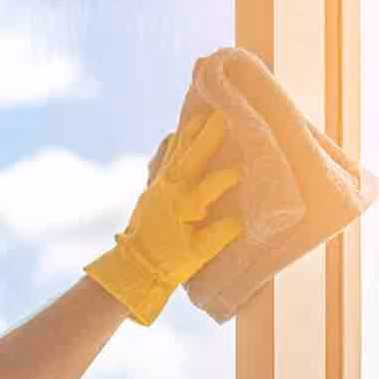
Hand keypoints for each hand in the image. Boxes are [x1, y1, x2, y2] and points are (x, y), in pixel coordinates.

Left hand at [84, 109, 243, 325]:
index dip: (229, 176)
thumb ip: (222, 233)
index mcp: (186, 204)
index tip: (244, 171)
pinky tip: (176, 134)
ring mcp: (159, 183)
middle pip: (194, 152)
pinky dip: (171, 143)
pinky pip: (161, 156)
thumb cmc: (171, 262)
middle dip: (211, 132)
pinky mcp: (152, 185)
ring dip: (192, 130)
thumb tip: (241, 218)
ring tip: (205, 113)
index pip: (214, 182)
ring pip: (177, 148)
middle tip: (225, 112)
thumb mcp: (200, 253)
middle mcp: (172, 187)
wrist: (134, 266)